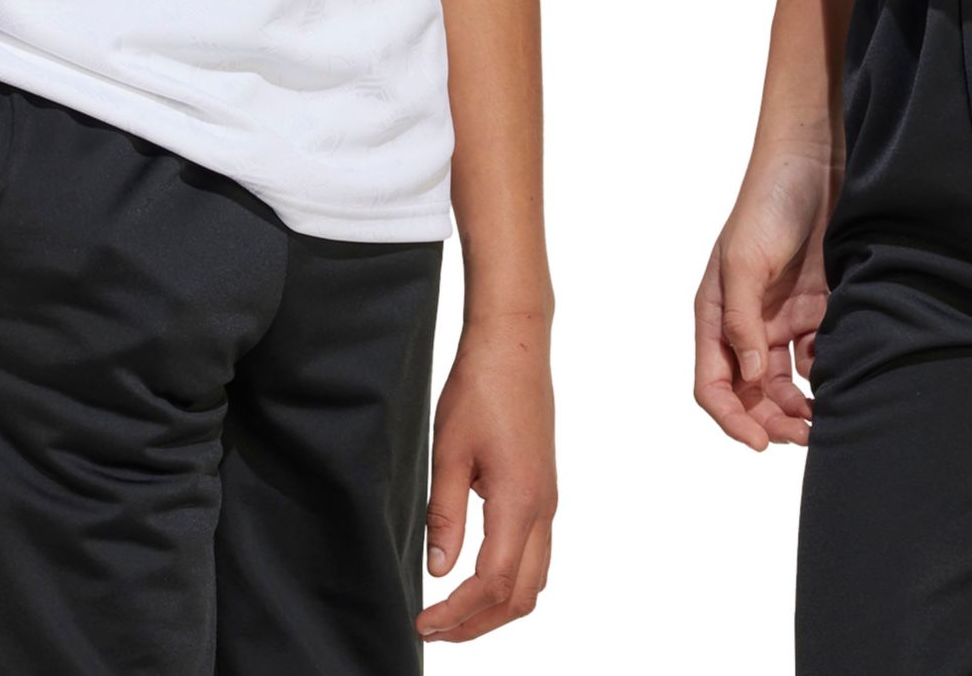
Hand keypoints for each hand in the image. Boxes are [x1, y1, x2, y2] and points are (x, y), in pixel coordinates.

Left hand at [417, 314, 556, 642]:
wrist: (514, 343)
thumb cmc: (480, 388)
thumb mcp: (449, 450)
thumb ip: (444, 514)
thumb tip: (439, 569)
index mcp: (519, 501)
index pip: (493, 583)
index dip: (458, 614)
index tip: (424, 622)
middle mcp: (542, 507)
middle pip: (522, 594)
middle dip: (479, 623)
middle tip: (435, 628)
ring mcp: (547, 498)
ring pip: (535, 577)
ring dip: (497, 604)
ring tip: (453, 610)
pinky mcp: (543, 487)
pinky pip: (536, 551)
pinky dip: (509, 577)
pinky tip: (475, 570)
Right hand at [695, 136, 838, 450]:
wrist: (816, 163)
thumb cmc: (767, 202)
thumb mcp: (744, 259)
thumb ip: (743, 321)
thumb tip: (754, 377)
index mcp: (716, 314)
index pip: (714, 383)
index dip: (732, 419)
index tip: (761, 442)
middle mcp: (747, 323)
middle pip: (752, 393)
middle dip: (772, 421)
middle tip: (803, 435)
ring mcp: (783, 318)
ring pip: (787, 383)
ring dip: (800, 407)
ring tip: (824, 418)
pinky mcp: (818, 309)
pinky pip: (819, 356)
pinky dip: (827, 373)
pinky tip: (841, 371)